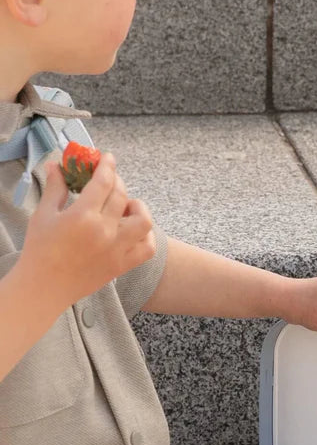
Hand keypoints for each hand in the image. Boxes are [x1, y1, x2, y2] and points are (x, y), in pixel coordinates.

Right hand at [18, 151, 155, 309]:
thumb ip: (55, 188)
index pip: (103, 182)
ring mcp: (117, 249)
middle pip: (122, 196)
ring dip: (139, 208)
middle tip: (109, 180)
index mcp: (83, 216)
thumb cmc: (40, 250)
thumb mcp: (43, 215)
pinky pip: (148, 247)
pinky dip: (146, 236)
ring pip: (144, 221)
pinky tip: (133, 230)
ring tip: (125, 206)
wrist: (44, 286)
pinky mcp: (123, 265)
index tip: (107, 158)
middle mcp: (105, 231)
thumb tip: (56, 165)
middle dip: (117, 182)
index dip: (107, 166)